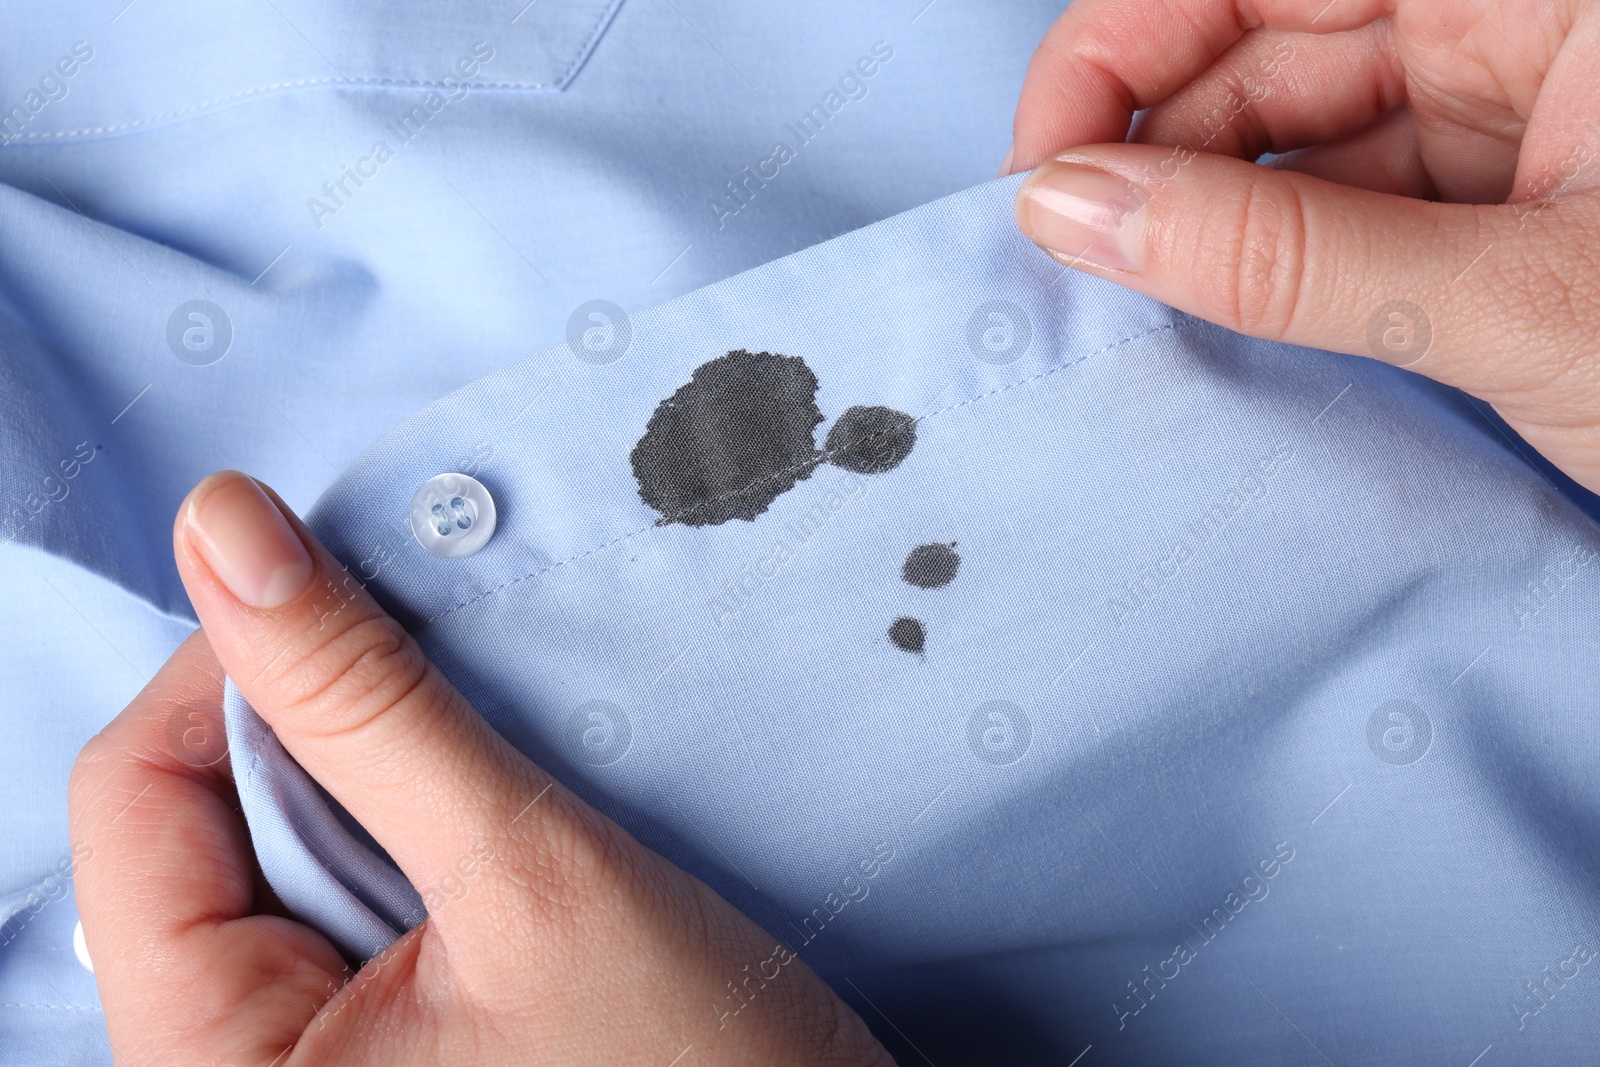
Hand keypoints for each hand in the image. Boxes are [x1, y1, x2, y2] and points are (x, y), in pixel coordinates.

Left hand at [68, 471, 891, 1066]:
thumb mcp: (527, 875)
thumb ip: (365, 704)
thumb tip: (227, 527)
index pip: (135, 793)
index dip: (238, 661)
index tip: (349, 597)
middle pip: (197, 818)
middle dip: (326, 731)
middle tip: (454, 702)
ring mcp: (302, 1061)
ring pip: (278, 847)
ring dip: (383, 782)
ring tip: (499, 803)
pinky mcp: (371, 1045)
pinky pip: (342, 897)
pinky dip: (415, 834)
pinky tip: (500, 842)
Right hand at [1004, 0, 1599, 492]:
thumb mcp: (1523, 308)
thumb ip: (1293, 259)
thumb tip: (1077, 211)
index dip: (1117, 53)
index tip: (1040, 171)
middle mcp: (1511, 25)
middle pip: (1263, 53)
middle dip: (1154, 158)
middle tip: (1077, 268)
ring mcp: (1511, 110)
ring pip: (1297, 141)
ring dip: (1208, 228)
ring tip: (1143, 314)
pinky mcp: (1503, 201)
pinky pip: (1348, 211)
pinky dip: (1279, 271)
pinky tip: (1230, 326)